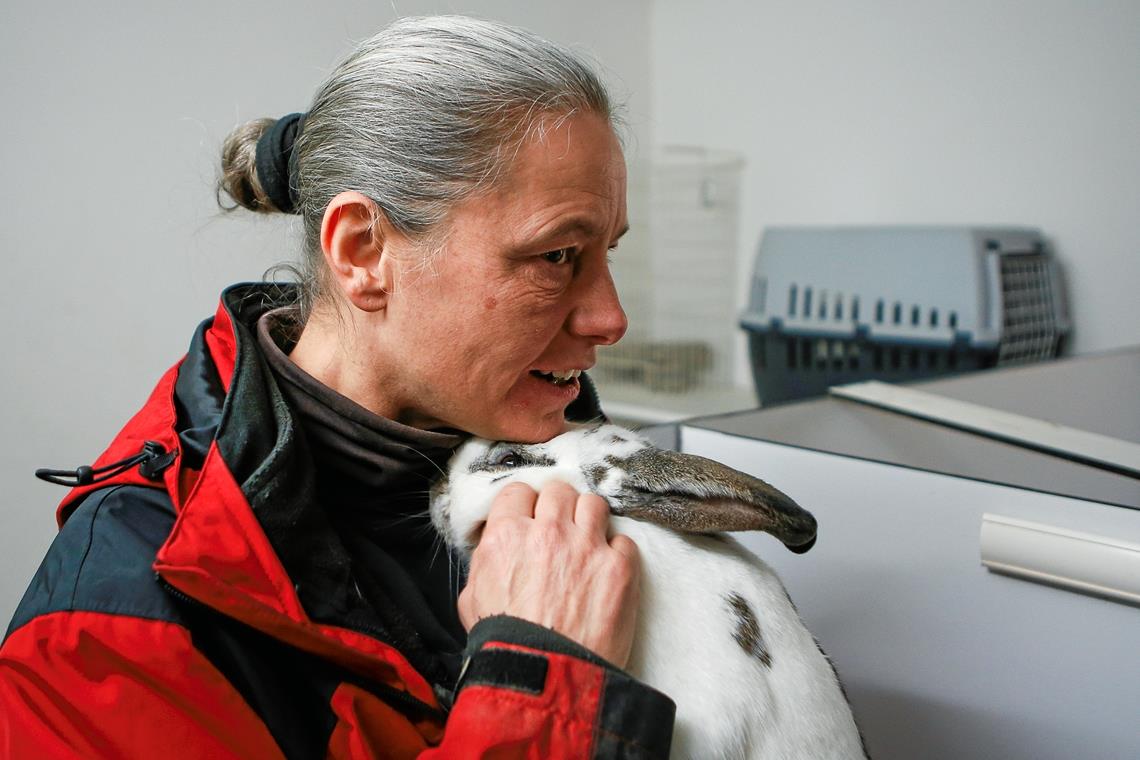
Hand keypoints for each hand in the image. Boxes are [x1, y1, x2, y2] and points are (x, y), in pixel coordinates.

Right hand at [457, 480, 640, 668]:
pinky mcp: (619, 567)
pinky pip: (623, 539)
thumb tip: (495, 549)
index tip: (530, 518)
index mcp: (508, 536)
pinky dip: (617, 552)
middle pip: (559, 490)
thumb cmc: (507, 646)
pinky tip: (607, 570)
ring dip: (589, 520)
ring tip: (587, 542)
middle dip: (558, 507)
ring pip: (593, 503)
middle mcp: (548, 532)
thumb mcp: (473, 599)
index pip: (519, 491)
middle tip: (560, 528)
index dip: (525, 506)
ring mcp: (587, 546)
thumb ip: (486, 562)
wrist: (546, 677)